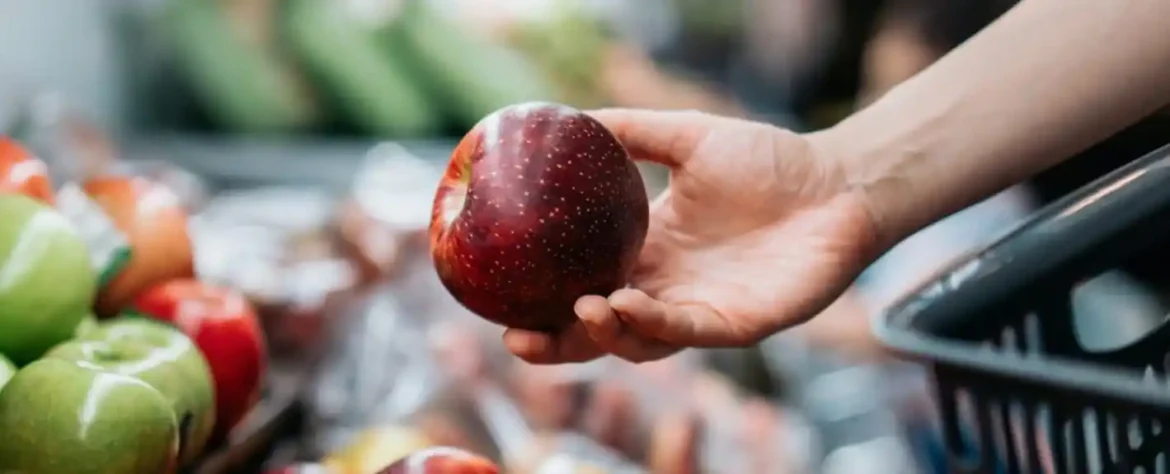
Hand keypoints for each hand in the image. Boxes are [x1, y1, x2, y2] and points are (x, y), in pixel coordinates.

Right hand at [503, 109, 878, 363]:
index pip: (584, 286)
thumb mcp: (687, 138)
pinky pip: (686, 331)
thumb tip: (571, 117)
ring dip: (605, 332)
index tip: (498, 298)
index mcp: (648, 252)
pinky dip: (653, 323)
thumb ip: (633, 132)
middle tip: (515, 340)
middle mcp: (666, 289)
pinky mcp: (737, 324)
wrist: (837, 179)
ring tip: (583, 306)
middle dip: (556, 344)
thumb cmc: (769, 161)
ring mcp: (700, 310)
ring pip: (639, 341)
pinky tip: (626, 301)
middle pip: (599, 331)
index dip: (542, 301)